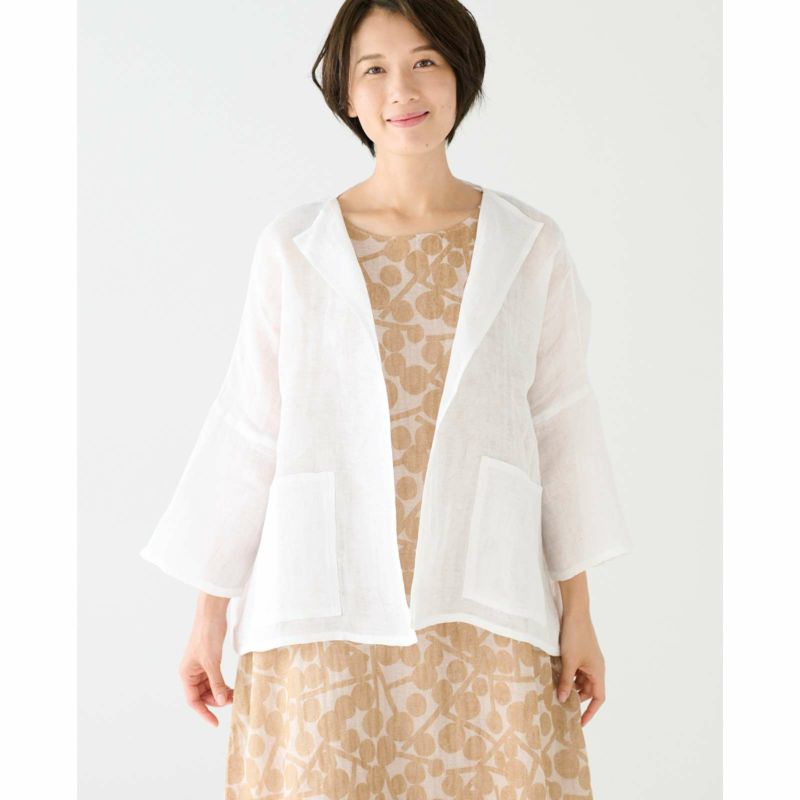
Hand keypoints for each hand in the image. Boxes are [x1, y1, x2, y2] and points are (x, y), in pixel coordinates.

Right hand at [178, 597, 232, 726]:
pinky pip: (215, 679)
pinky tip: (231, 687)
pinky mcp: (210, 662)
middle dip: (216, 701)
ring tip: (234, 695)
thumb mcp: (212, 662)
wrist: (212, 615)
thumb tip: (220, 701)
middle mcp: (191, 673)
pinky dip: (222, 684)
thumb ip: (216, 682)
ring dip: (221, 693)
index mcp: (186, 674)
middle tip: (232, 701)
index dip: (204, 713)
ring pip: (210, 688)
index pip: (193, 700)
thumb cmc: (207, 636)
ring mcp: (201, 667)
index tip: (215, 723)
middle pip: (203, 695)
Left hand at [556, 611, 605, 726]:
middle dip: (577, 699)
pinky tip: (556, 678)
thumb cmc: (575, 637)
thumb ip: (566, 681)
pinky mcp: (580, 653)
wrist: (575, 613)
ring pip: (581, 680)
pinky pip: (576, 670)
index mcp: (598, 672)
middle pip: (588, 690)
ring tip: (557, 694)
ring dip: (571, 687)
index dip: (591, 711)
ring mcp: (588, 660)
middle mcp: (595, 667)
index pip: (598, 698)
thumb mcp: (569, 662)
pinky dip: (568, 676)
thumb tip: (562, 699)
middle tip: (562, 708)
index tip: (581, 723)